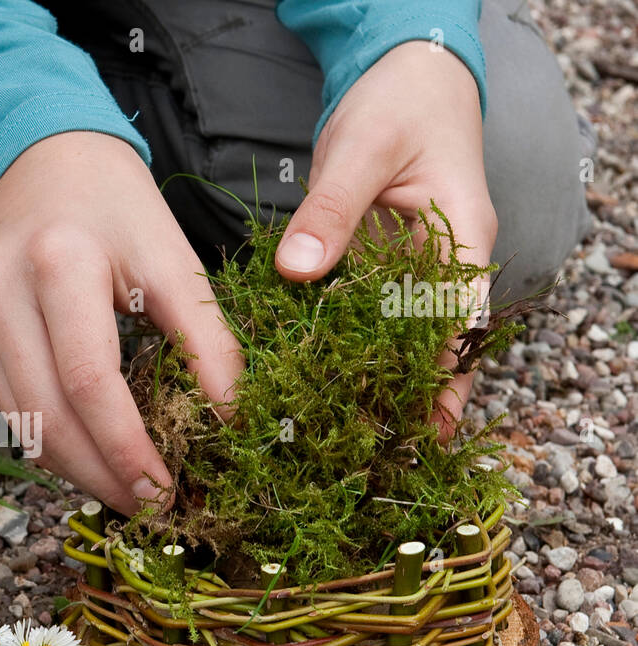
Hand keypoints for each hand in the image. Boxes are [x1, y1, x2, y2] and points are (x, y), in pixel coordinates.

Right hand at [0, 131, 243, 515]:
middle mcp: (2, 292)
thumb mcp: (171, 255)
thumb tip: (231, 421)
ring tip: (127, 490)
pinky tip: (92, 454)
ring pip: (22, 423)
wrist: (39, 156)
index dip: (129, 449)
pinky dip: (53, 440)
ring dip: (77, 470)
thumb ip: (206, 338)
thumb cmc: (114, 204)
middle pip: (48, 417)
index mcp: (61, 263)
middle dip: (103, 476)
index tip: (168, 490)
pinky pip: (9, 406)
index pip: (90, 382)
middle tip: (151, 506)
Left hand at [274, 40, 495, 440]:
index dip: (443, 382)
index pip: (458, 326)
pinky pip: (368, 314)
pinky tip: (319, 382)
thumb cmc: (398, 103)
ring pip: (401, 338)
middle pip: (433, 347)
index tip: (422, 431)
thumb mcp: (362, 151)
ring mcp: (415, 266)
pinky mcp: (381, 263)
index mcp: (462, 241)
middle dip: (408, 400)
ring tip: (346, 440)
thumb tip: (298, 273)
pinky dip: (349, 347)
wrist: (404, 73)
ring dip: (378, 384)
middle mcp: (446, 263)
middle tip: (374, 457)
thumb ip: (331, 211)